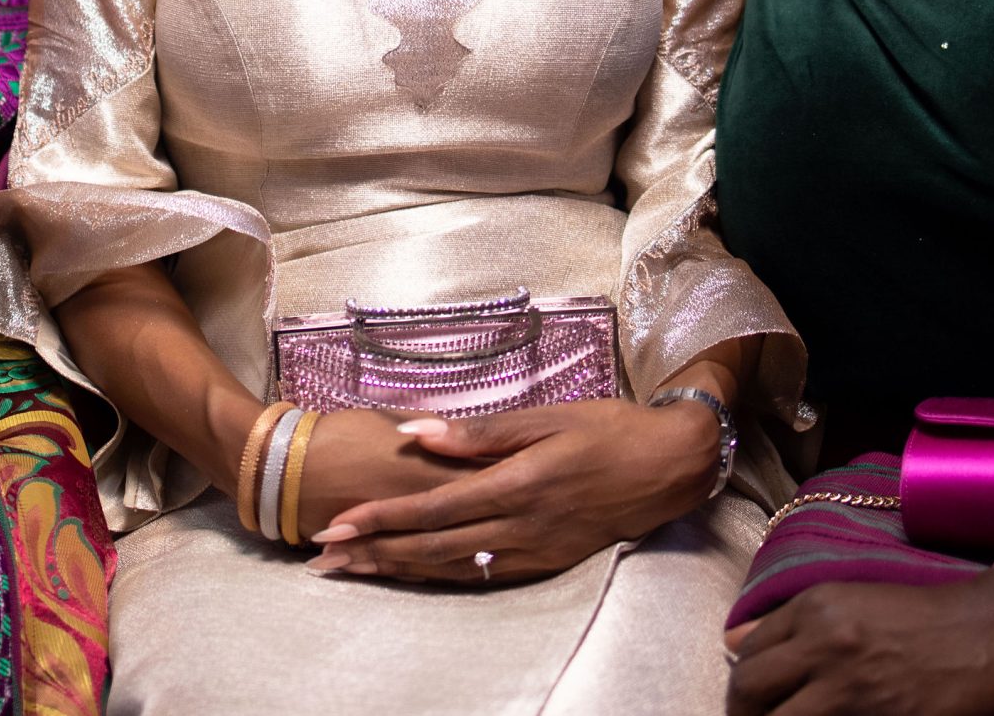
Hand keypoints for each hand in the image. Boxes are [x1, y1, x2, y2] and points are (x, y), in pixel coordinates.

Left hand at [303, 398, 721, 582]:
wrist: (669, 467)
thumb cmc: (607, 429)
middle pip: (433, 549)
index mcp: (517, 484)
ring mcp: (535, 550)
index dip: (381, 519)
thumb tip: (416, 432)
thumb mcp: (544, 418)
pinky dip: (440, 577)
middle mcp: (522, 526)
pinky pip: (482, 576)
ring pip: (453, 569)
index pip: (433, 509)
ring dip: (399, 571)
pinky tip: (412, 575)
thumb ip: (478, 432)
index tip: (337, 524)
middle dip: (374, 554)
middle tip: (324, 559)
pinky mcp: (546, 562)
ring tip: (353, 570)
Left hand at [724, 574, 993, 715]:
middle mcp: (825, 649)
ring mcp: (851, 694)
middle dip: (742, 713)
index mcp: (815, 610)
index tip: (749, 701)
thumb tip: (732, 643)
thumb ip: (790, 622)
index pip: (747, 655)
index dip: (743, 683)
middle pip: (749, 692)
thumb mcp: (850, 600)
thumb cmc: (925, 616)